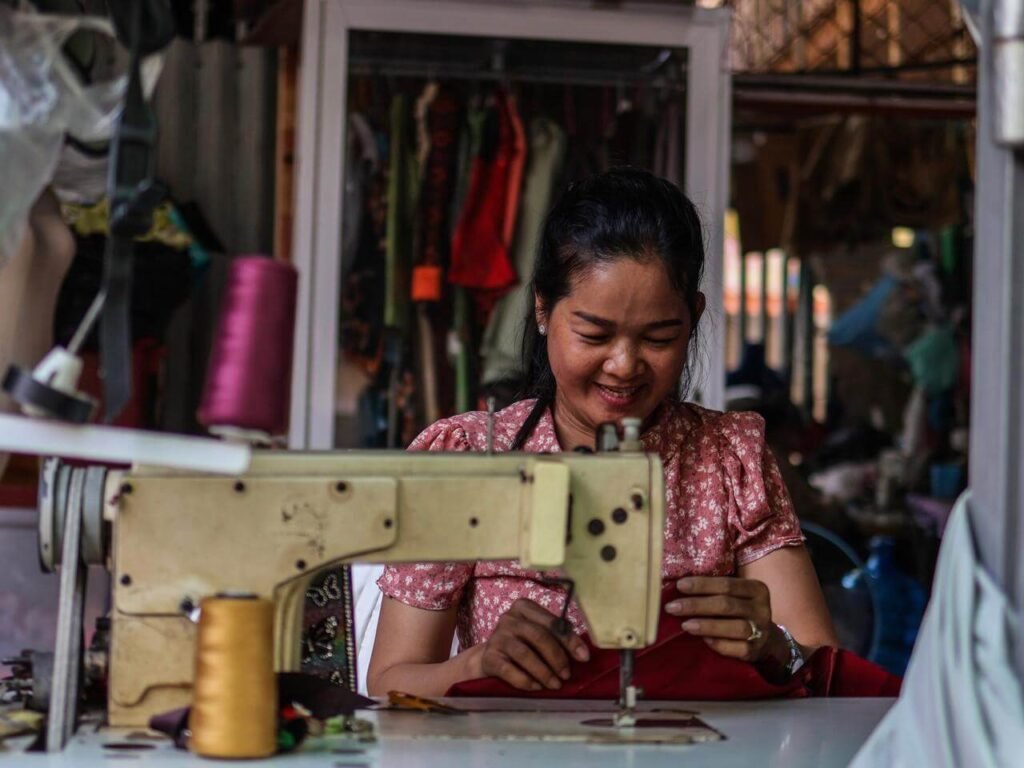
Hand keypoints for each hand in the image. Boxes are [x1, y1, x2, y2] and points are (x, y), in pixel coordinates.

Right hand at [474, 599, 589, 690]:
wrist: (488, 658)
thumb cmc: (520, 645)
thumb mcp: (537, 636)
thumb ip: (557, 639)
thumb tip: (583, 654)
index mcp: (525, 607)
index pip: (552, 623)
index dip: (570, 641)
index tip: (584, 658)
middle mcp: (509, 618)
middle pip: (539, 636)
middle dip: (557, 658)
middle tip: (566, 675)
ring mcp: (497, 637)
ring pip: (525, 654)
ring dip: (544, 672)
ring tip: (555, 685)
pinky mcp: (489, 657)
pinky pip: (509, 670)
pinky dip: (525, 681)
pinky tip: (536, 688)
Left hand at [666, 576, 783, 663]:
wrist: (766, 640)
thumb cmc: (740, 612)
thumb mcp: (735, 597)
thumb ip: (714, 591)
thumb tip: (679, 586)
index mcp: (756, 589)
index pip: (727, 584)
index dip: (702, 585)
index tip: (679, 586)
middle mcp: (761, 609)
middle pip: (726, 605)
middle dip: (696, 605)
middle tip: (672, 607)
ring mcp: (761, 631)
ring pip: (735, 627)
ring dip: (707, 626)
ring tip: (685, 625)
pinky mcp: (756, 651)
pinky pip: (737, 648)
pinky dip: (720, 644)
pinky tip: (704, 641)